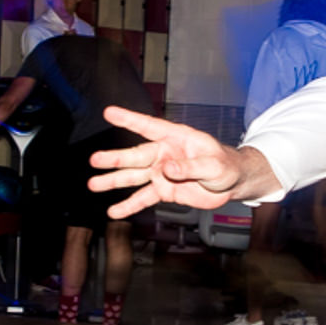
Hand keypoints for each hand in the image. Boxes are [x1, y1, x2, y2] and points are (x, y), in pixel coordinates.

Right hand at [87, 106, 266, 217]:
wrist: (232, 183)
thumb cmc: (225, 165)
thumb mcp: (214, 165)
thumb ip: (191, 167)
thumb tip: (167, 169)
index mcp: (176, 138)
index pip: (149, 126)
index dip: (129, 119)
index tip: (109, 112)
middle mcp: (163, 154)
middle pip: (135, 155)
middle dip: (115, 158)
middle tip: (95, 160)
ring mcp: (161, 172)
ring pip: (134, 176)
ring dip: (114, 181)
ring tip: (94, 185)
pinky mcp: (163, 190)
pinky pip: (144, 198)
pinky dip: (129, 206)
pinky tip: (114, 212)